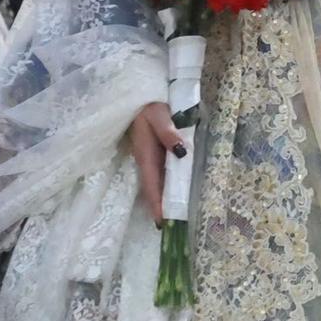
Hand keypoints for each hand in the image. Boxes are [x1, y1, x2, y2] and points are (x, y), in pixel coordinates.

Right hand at [128, 101, 186, 222]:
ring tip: (175, 214)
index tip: (161, 222)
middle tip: (172, 226)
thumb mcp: (159, 116)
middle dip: (161, 206)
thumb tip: (180, 152)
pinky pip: (161, 171)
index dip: (156, 203)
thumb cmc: (149, 105)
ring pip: (158, 181)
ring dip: (164, 197)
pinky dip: (168, 183)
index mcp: (145, 154)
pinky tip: (176, 189)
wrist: (139, 94)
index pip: (151, 184)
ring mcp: (150, 156)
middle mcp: (146, 159)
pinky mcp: (154, 151)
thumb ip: (168, 133)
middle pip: (154, 187)